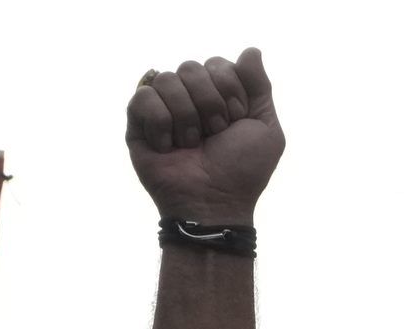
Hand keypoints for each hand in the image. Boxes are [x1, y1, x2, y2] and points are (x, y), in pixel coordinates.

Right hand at [128, 50, 283, 224]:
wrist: (215, 202)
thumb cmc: (242, 172)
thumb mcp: (265, 128)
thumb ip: (260, 86)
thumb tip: (251, 50)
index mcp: (217, 95)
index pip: (218, 64)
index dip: (230, 91)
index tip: (235, 122)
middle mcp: (189, 98)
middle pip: (191, 67)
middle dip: (209, 104)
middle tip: (213, 135)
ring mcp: (163, 109)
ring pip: (166, 78)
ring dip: (186, 116)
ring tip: (191, 144)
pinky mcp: (138, 124)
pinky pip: (143, 97)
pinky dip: (161, 122)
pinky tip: (168, 147)